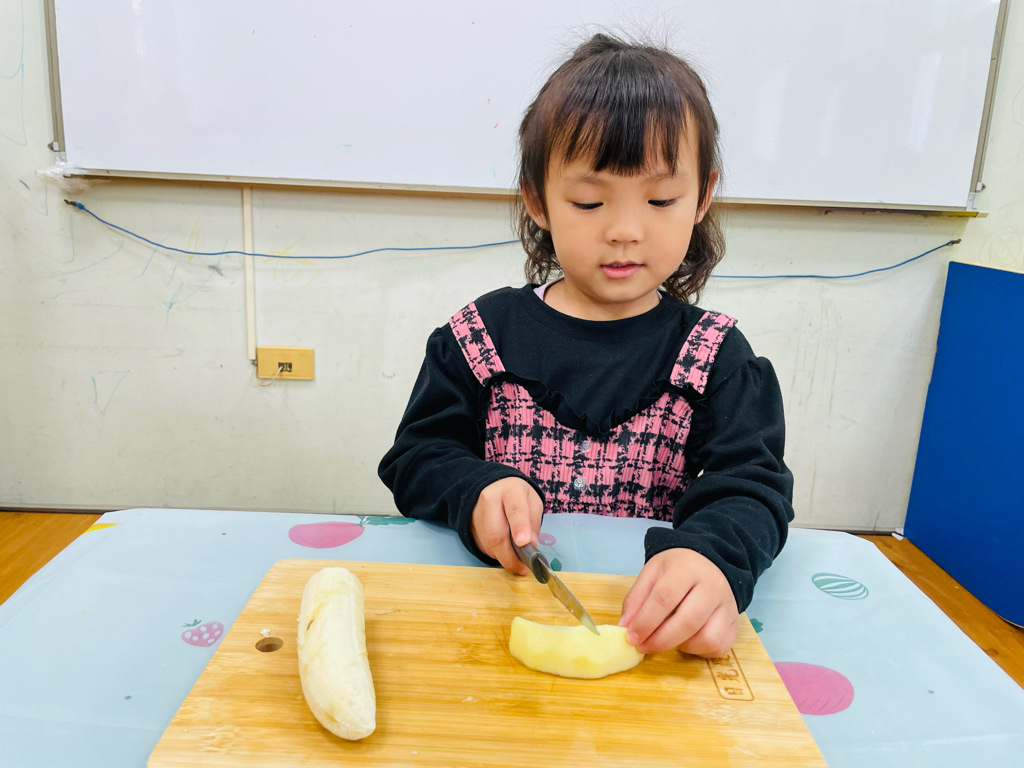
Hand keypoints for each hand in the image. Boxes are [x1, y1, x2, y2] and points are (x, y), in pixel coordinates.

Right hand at [471, 477, 542, 576]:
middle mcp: (489, 500)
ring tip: (516, 561)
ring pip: (488, 544)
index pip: (515, 510)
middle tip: (522, 568)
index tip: (524, 543)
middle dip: (510, 556)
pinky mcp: (469, 526)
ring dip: (503, 557)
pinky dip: (495, 554)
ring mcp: (476, 514)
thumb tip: (531, 546)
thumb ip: (533, 523)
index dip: (519, 527)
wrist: (493, 487)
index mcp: (510, 491)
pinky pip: (482, 547)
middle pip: (496, 533)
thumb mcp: (533, 502)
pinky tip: (503, 551)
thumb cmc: (517, 496)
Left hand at [618, 548, 738, 657]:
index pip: (665, 598)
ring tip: (668, 639)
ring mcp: (728, 607)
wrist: (709, 562)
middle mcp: (713, 587)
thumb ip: (636, 598)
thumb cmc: (677, 569)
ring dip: (682, 646)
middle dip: (660, 640)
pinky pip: (718, 647)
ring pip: (707, 639)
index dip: (645, 621)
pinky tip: (686, 640)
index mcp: (688, 569)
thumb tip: (625, 627)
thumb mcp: (652, 573)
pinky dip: (699, 651)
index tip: (631, 637)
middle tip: (643, 646)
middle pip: (687, 622)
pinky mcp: (735, 624)